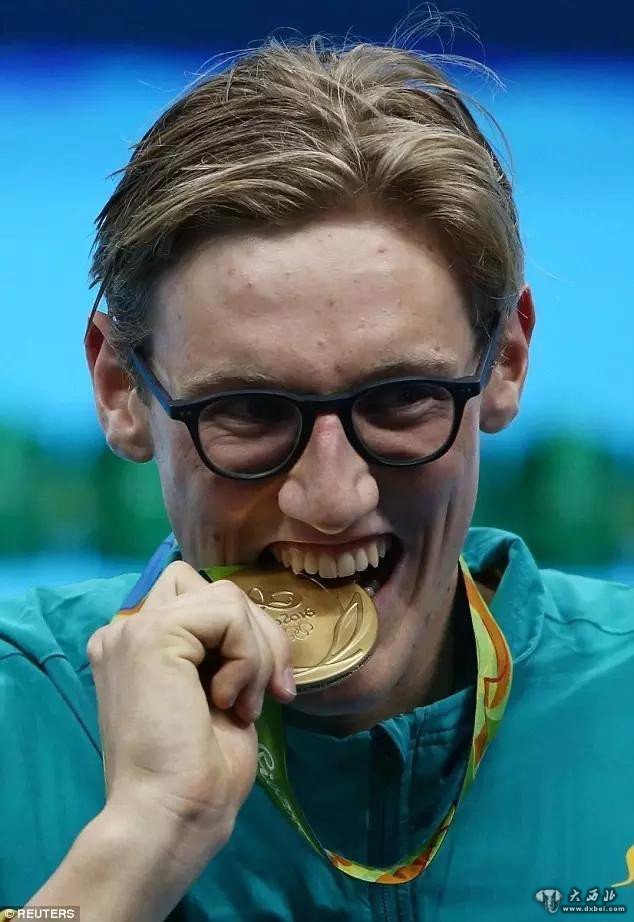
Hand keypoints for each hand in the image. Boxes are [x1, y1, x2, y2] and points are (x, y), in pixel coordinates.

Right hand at [87, 561, 295, 853]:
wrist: (172, 814)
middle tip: (274, 692)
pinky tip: (227, 701)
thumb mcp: (222, 692)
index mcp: (138, 645)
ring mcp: (134, 627)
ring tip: (242, 704)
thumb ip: (225, 650)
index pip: (205, 602)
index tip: (270, 689)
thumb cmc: (198, 772)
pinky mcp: (152, 632)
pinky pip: (228, 613)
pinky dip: (246, 656)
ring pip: (227, 597)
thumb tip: (262, 626)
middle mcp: (128, 629)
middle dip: (261, 636)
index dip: (247, 636)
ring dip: (255, 652)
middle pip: (218, 590)